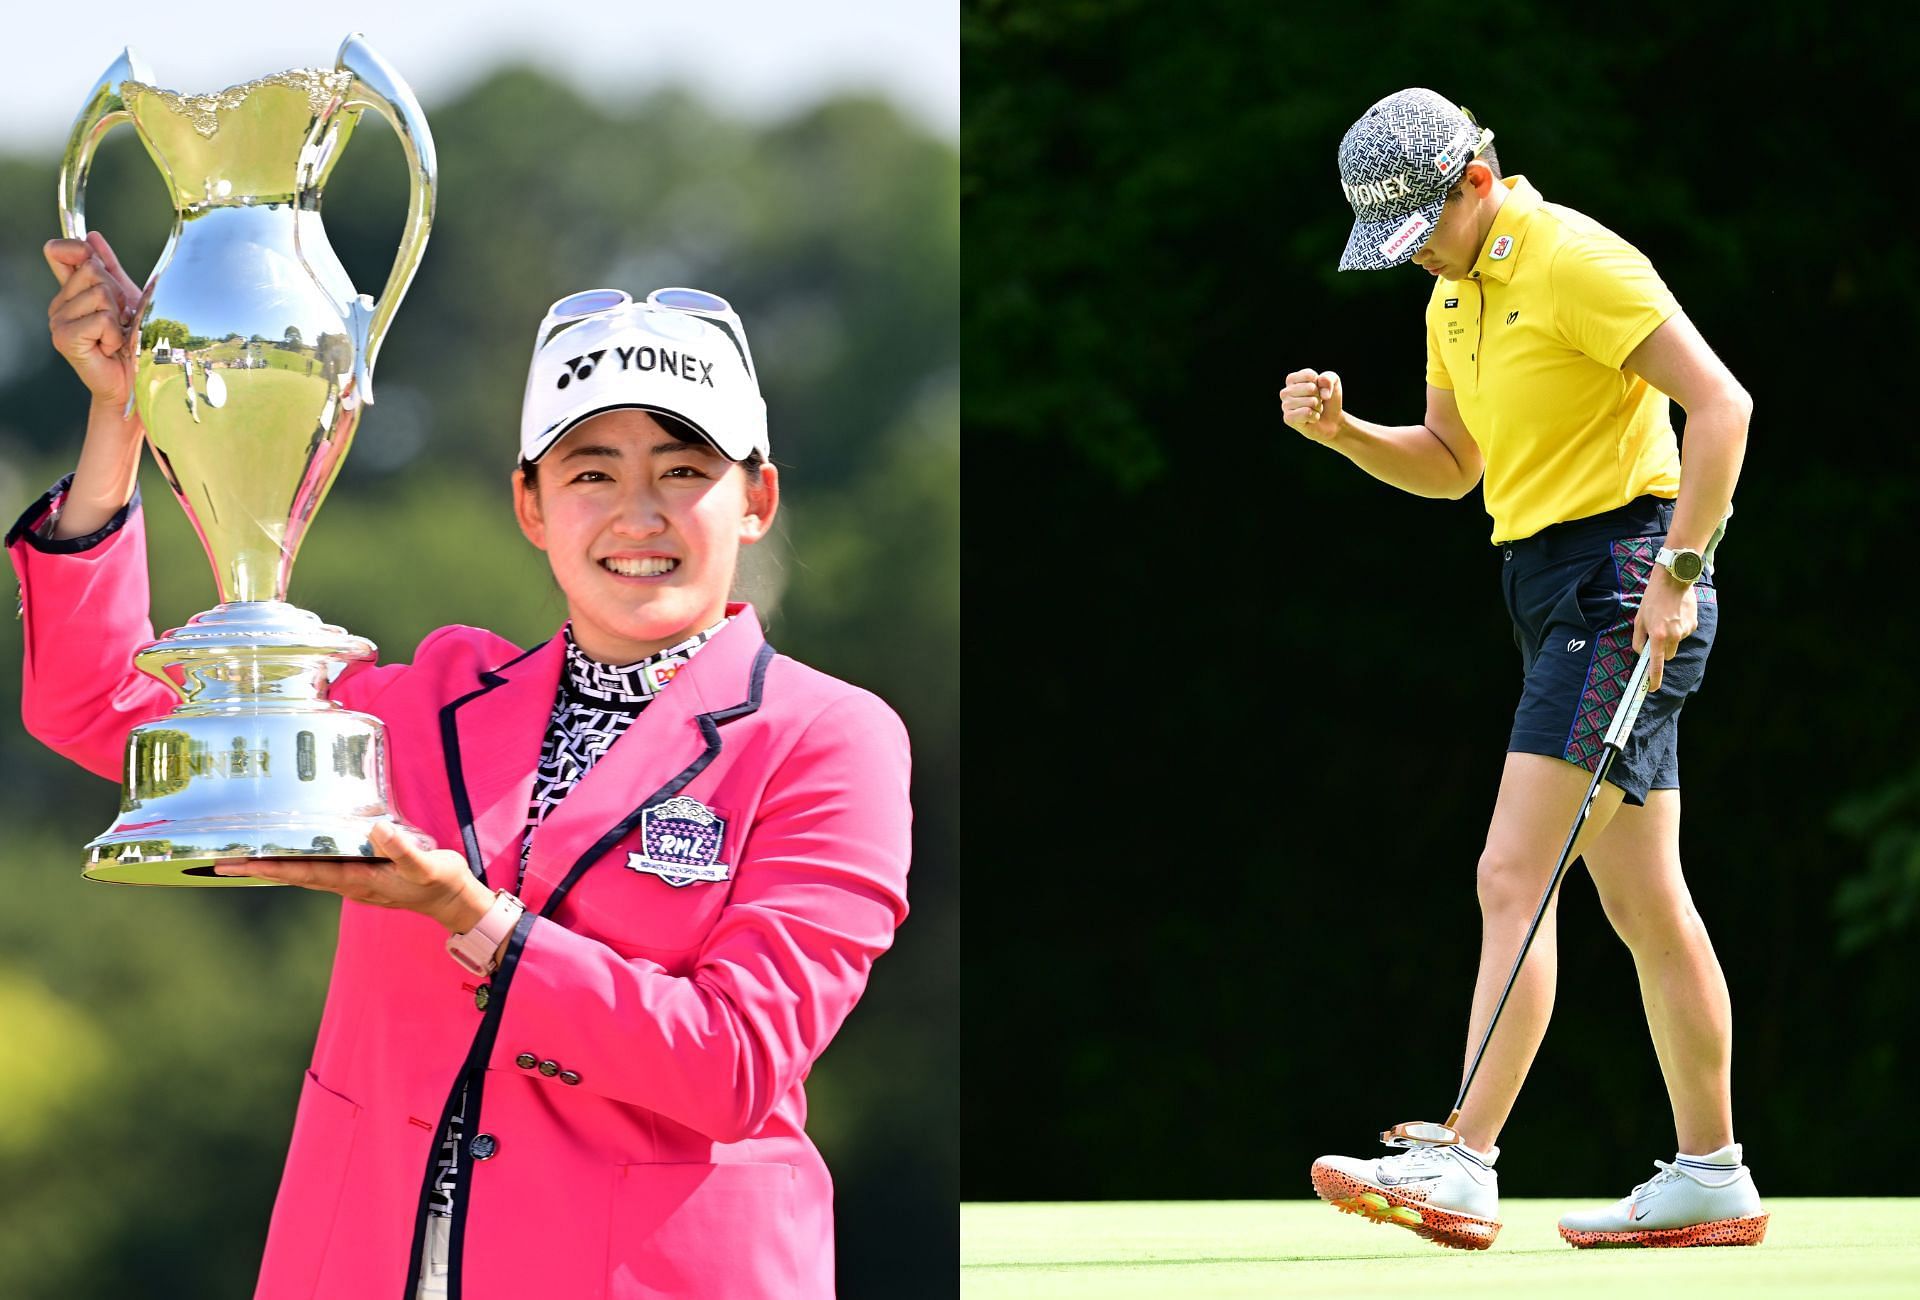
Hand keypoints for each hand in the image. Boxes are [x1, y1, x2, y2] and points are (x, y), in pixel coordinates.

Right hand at [45, 233, 142, 412]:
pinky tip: (110, 347)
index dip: (78, 248)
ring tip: (116, 336)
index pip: (59, 251)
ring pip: (99, 294)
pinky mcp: (64, 337)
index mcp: (71, 292)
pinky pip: (100, 318)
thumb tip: (92, 236)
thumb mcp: (128, 298)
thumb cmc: (135, 343)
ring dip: (118, 317)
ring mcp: (58, 321)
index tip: (95, 260)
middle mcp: (59, 304)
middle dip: (116, 293)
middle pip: (91, 270)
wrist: (136, 380)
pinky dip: (114, 334)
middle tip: (119, 320)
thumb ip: (110, 267)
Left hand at [212, 822, 492, 933]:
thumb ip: (402, 849)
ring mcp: (352, 881)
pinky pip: (320, 868)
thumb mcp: (427, 865)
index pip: (304, 872)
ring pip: (304, 873)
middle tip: (220, 860)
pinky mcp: (360, 875)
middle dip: (258, 868)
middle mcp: (348, 883)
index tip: (237, 863)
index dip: (269, 866)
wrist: (454, 901)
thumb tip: (375, 830)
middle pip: (294, 874)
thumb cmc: (440, 882)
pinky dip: (297, 861)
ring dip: (273, 866)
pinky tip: (290, 852)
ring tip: (244, 857)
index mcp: (357, 880)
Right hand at [1280, 368, 1342, 442]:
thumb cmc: (1329, 399)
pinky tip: (1312, 418)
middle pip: (1310, 388)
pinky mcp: (1288, 418)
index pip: (1309, 375)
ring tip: (1314, 410)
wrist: (1332, 421)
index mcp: (1293, 379)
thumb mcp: (1333, 382)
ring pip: (1310, 402)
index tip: (1318, 389)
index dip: (1320, 383)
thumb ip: (1329, 378)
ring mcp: (1285, 405)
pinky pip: (1306, 413)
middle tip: (1317, 402)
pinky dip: (1315, 416)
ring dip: (1318, 407)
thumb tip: (1323, 393)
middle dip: (1319, 396)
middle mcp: (1286, 392)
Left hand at [1632, 571, 1697, 692]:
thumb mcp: (1639, 620)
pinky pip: (1684, 633)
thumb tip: (1641, 653)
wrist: (1673, 581)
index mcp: (1657, 635)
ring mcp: (1685, 631)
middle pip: (1668, 656)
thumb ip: (1638, 640)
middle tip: (1656, 635)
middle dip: (1662, 651)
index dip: (1654, 678)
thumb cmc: (1653, 599)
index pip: (1656, 663)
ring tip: (1665, 619)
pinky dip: (1679, 629)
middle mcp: (1673, 636)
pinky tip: (1675, 615)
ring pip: (1676, 644)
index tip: (1652, 688)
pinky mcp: (1693, 625)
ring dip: (1671, 638)